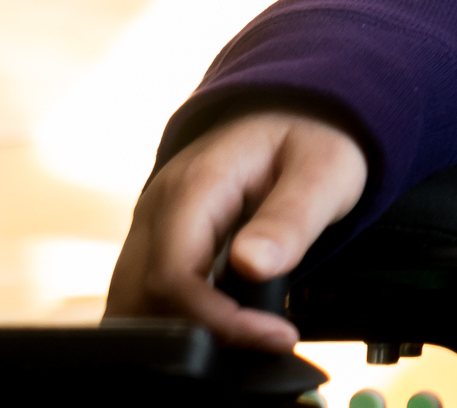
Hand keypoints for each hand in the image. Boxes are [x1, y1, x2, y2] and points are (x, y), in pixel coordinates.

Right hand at [104, 110, 367, 350]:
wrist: (297, 110)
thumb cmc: (312, 137)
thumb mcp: (323, 171)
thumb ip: (291, 218)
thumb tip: (252, 265)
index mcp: (192, 187)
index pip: (173, 276)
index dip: (217, 319)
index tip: (275, 336)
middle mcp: (157, 209)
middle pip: (139, 298)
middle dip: (194, 334)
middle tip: (261, 344)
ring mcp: (151, 227)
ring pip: (133, 302)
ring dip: (181, 331)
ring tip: (250, 337)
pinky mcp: (159, 243)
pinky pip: (148, 294)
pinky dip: (177, 319)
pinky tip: (225, 327)